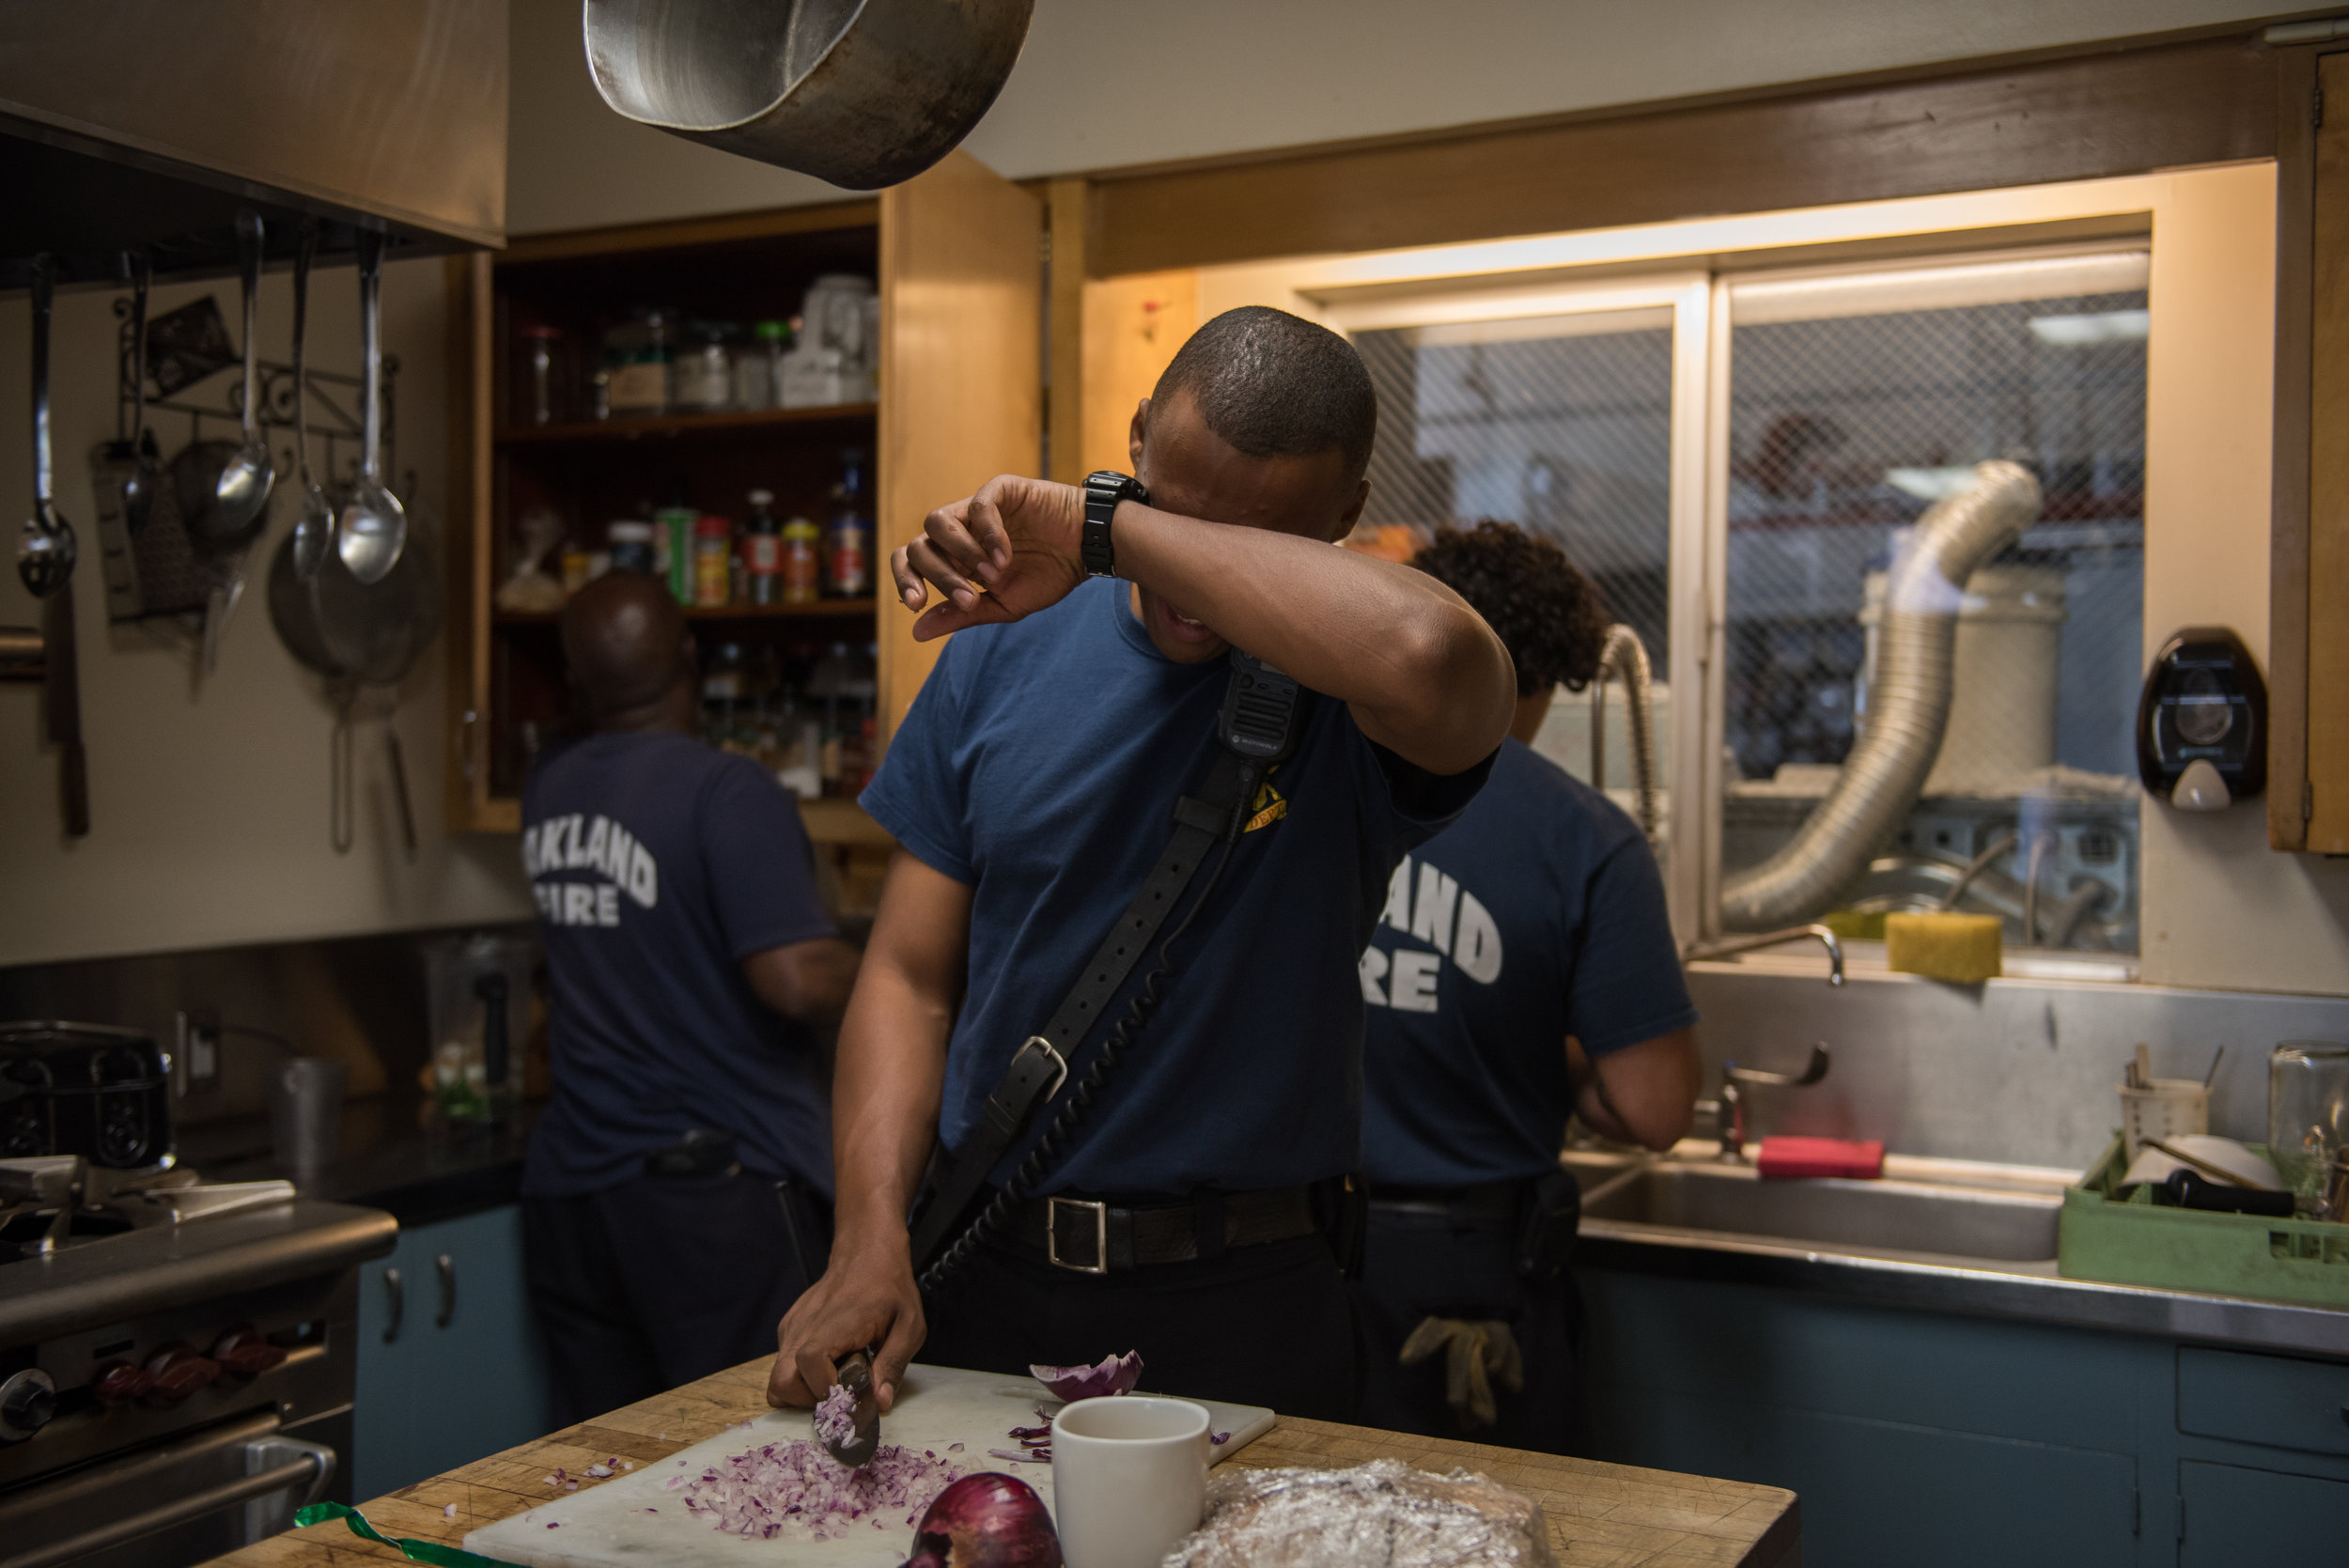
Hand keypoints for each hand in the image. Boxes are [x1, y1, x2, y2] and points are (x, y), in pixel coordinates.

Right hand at [768, 1237, 925, 1411]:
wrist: (866, 1254)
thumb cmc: (891, 1289)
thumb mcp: (909, 1327)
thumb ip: (893, 1365)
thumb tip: (880, 1403)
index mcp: (834, 1324)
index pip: (809, 1366)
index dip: (827, 1389)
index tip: (851, 1393)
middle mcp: (803, 1327)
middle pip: (780, 1384)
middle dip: (809, 1400)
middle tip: (840, 1392)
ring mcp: (791, 1327)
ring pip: (778, 1380)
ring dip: (804, 1390)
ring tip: (837, 1376)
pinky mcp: (788, 1328)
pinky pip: (784, 1365)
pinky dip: (802, 1375)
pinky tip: (831, 1360)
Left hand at [891, 474, 1084, 640]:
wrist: (1089, 552)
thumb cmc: (1049, 575)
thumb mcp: (1004, 605)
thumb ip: (962, 615)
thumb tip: (916, 633)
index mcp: (955, 559)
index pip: (911, 561)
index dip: (905, 580)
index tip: (917, 604)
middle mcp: (960, 532)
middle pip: (919, 546)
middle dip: (938, 577)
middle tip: (968, 598)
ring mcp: (977, 509)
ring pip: (937, 521)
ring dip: (960, 554)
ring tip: (992, 574)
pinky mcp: (1001, 490)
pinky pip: (978, 504)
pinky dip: (988, 533)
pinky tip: (1005, 556)